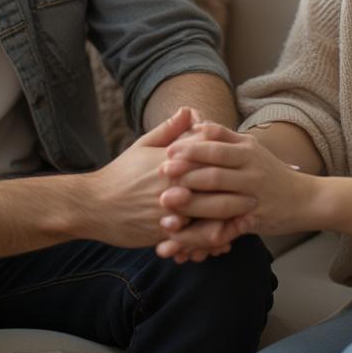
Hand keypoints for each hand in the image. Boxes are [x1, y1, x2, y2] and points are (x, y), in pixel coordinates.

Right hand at [85, 109, 257, 250]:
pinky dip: (209, 241)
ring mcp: (168, 211)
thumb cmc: (119, 174)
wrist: (93, 205)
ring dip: (229, 220)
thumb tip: (190, 110)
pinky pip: (191, 239)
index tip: (248, 163)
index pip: (206, 158)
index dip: (229, 160)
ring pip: (206, 216)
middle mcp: (172, 185)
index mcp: (171, 162)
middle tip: (258, 195)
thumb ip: (170, 130)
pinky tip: (223, 242)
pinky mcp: (161, 232)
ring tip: (247, 221)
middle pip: (212, 188)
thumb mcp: (142, 146)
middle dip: (237, 192)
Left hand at [155, 123, 315, 258]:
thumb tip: (194, 123)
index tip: (168, 150)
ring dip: (191, 203)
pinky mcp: (253, 221)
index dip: (191, 147)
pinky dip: (203, 235)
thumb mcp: (250, 148)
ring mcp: (254, 198)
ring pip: (218, 200)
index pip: (216, 144)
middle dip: (186, 173)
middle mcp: (251, 172)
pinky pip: (225, 228)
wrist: (305, 200)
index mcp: (247, 150)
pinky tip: (183, 238)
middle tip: (160, 174)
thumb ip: (223, 136)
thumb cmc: (270, 171)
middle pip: (215, 171)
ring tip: (166, 204)